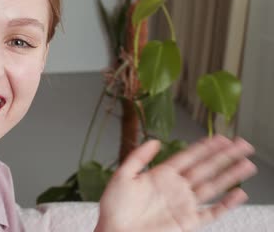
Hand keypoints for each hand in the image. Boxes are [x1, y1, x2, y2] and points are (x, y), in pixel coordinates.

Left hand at [95, 136, 256, 231]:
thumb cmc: (114, 208)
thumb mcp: (122, 175)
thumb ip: (138, 157)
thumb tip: (155, 141)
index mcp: (161, 175)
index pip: (188, 157)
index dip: (204, 147)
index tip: (219, 137)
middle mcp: (176, 188)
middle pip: (206, 168)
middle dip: (224, 156)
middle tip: (241, 144)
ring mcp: (184, 204)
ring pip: (213, 186)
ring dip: (230, 175)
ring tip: (246, 163)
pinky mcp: (188, 222)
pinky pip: (212, 213)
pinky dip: (226, 204)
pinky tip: (238, 194)